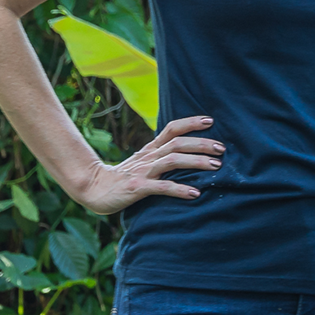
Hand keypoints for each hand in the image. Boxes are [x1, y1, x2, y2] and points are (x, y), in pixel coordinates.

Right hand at [72, 114, 222, 214]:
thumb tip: (186, 157)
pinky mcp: (137, 188)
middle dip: (201, 144)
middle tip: (222, 148)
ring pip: (172, 161)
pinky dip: (180, 190)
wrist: (93, 189)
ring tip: (216, 167)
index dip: (191, 123)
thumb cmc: (122, 179)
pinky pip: (162, 187)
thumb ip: (160, 159)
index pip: (171, 129)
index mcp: (150, 150)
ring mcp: (142, 172)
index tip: (210, 121)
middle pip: (177, 143)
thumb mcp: (142, 164)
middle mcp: (148, 157)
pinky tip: (195, 194)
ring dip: (196, 162)